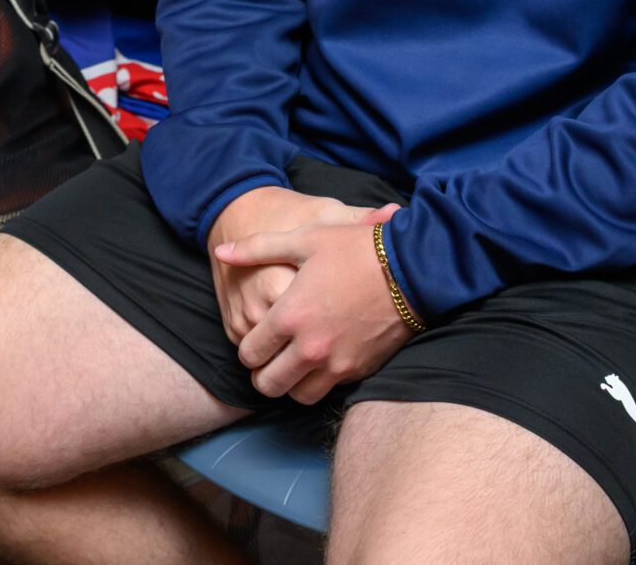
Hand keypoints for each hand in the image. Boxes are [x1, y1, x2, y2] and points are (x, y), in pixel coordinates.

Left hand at [216, 212, 412, 403]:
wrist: (413, 268)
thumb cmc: (355, 249)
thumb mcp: (304, 239)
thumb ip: (257, 249)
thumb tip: (222, 253)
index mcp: (290, 316)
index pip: (250, 352)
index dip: (247, 349)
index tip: (255, 340)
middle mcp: (310, 347)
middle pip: (268, 384)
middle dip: (261, 374)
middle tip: (267, 360)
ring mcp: (337, 363)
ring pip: (298, 396)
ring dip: (290, 385)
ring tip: (292, 366)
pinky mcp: (360, 370)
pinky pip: (329, 391)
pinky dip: (319, 382)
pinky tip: (320, 362)